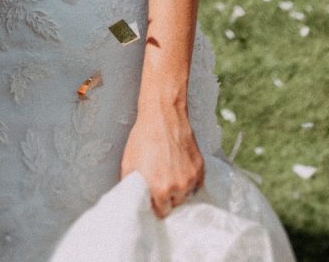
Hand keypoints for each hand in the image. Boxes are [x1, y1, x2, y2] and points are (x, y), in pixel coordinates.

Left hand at [118, 100, 204, 218]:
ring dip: (178, 189)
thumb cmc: (143, 137)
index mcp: (159, 189)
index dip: (155, 205)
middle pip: (174, 204)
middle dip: (167, 197)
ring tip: (168, 172)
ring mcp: (191, 178)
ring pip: (185, 194)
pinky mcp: (200, 168)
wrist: (162, 116)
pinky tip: (178, 166)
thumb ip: (133, 187)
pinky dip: (188, 178)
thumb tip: (134, 199)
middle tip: (159, 182)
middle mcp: (178, 187)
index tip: (152, 199)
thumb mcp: (129, 164)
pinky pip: (195, 182)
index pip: (161, 212)